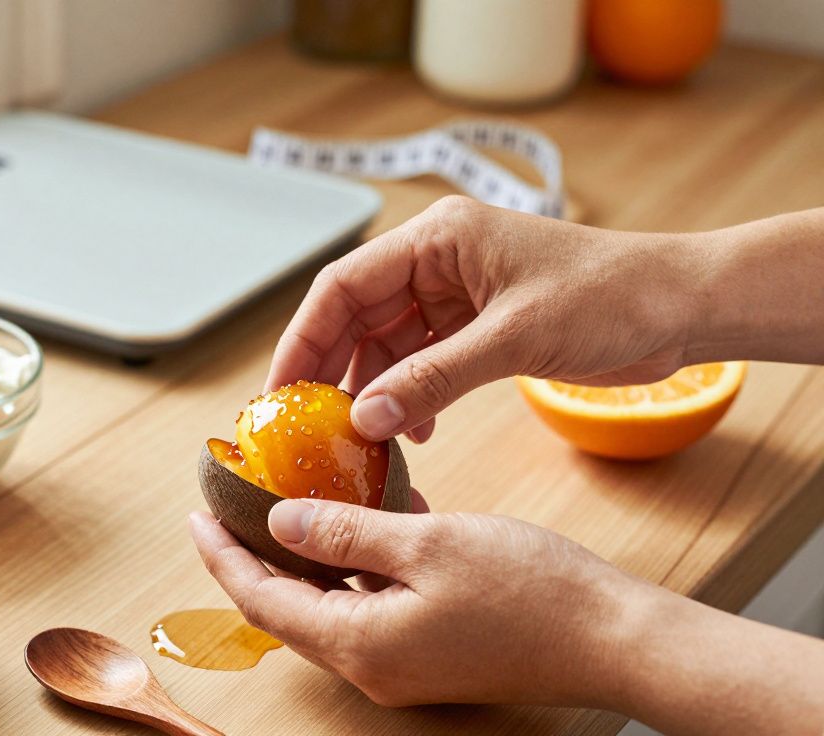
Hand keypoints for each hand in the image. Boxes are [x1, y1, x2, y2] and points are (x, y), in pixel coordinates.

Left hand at [189, 498, 649, 707]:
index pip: (262, 600)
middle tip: (234, 506)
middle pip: (288, 607)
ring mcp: (402, 663)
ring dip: (310, 555)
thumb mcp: (426, 544)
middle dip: (256, 556)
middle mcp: (371, 665)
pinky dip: (360, 564)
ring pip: (331, 603)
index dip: (224, 556)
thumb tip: (280, 522)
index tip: (197, 515)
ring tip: (292, 500)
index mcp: (359, 644)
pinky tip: (370, 515)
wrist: (612, 638)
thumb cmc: (530, 590)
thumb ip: (345, 533)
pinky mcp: (430, 651)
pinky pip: (373, 605)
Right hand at [268, 196, 697, 442]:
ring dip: (377, 391)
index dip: (304, 337)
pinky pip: (423, 362)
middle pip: (357, 316)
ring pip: (388, 345)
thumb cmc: (610, 297)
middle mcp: (437, 260)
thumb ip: (434, 378)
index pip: (344, 284)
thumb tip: (367, 419)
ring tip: (367, 438)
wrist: (682, 308)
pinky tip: (414, 429)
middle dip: (334, 370)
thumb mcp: (514, 339)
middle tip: (309, 425)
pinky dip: (412, 396)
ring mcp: (456, 294)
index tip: (280, 391)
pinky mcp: (477, 326)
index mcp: (438, 238)